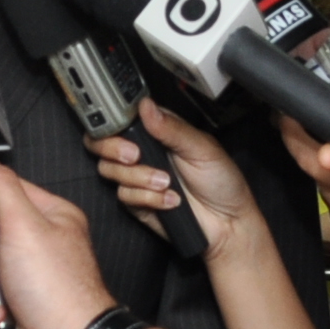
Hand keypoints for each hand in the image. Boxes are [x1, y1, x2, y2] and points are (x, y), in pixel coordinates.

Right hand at [96, 99, 255, 255]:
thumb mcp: (201, 147)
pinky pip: (125, 196)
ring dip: (139, 177)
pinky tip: (170, 200)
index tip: (125, 132)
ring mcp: (137, 177)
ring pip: (110, 170)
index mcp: (157, 132)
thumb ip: (171, 128)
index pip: (122, 120)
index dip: (114, 124)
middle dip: (114, 149)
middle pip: (102, 144)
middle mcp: (143, 152)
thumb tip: (147, 106)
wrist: (227, 222)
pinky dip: (149, 199)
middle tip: (135, 156)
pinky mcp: (137, 202)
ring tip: (167, 183)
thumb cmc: (221, 181)